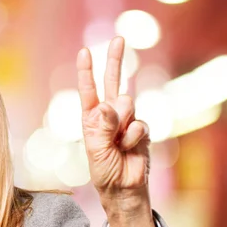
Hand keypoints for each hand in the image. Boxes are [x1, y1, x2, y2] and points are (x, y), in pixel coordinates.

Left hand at [76, 37, 149, 198]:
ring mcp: (127, 120)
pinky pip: (140, 123)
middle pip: (113, 82)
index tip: (84, 52)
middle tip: (118, 38)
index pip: (89, 91)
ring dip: (122, 124)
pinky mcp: (142, 129)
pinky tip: (129, 148)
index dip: (87, 72)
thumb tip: (107, 104)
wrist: (124, 189)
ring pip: (127, 104)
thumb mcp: (96, 149)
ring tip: (118, 144)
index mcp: (91, 119)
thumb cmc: (104, 171)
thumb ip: (102, 127)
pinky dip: (133, 137)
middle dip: (115, 60)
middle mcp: (108, 115)